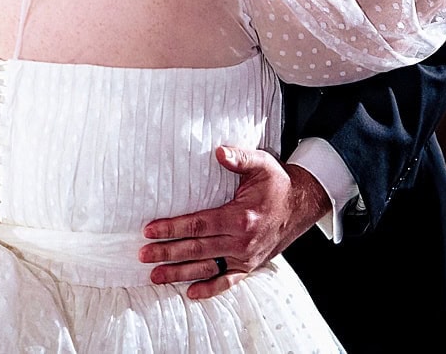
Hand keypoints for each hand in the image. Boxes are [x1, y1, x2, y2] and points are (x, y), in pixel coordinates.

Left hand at [139, 147, 329, 298]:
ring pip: (207, 268)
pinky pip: (227, 281)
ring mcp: (246, 257)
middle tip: (143, 256)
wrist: (302, 206)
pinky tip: (191, 293)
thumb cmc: (277, 183)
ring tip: (156, 276)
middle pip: (197, 249)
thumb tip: (219, 152)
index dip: (172, 228)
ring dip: (180, 273)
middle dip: (167, 253)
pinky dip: (210, 289)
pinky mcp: (250, 266)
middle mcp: (241, 242)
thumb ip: (239, 158)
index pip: (198, 225)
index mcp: (240, 217)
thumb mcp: (261, 164)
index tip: (149, 230)